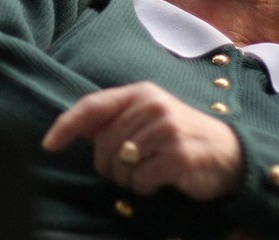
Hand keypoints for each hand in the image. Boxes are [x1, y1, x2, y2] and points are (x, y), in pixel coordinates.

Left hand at [42, 82, 243, 200]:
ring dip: (129, 179)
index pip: (92, 106)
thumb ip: (115, 119)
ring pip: (120, 165)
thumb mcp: (148, 117)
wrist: (230, 154)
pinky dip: (146, 187)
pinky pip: (140, 181)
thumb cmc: (180, 136)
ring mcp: (165, 128)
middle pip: (103, 145)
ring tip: (150, 170)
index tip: (48, 145)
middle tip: (131, 168)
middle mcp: (151, 104)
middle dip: (110, 166)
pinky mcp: (177, 154)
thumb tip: (76, 128)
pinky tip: (162, 179)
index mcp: (139, 92)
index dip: (66, 125)